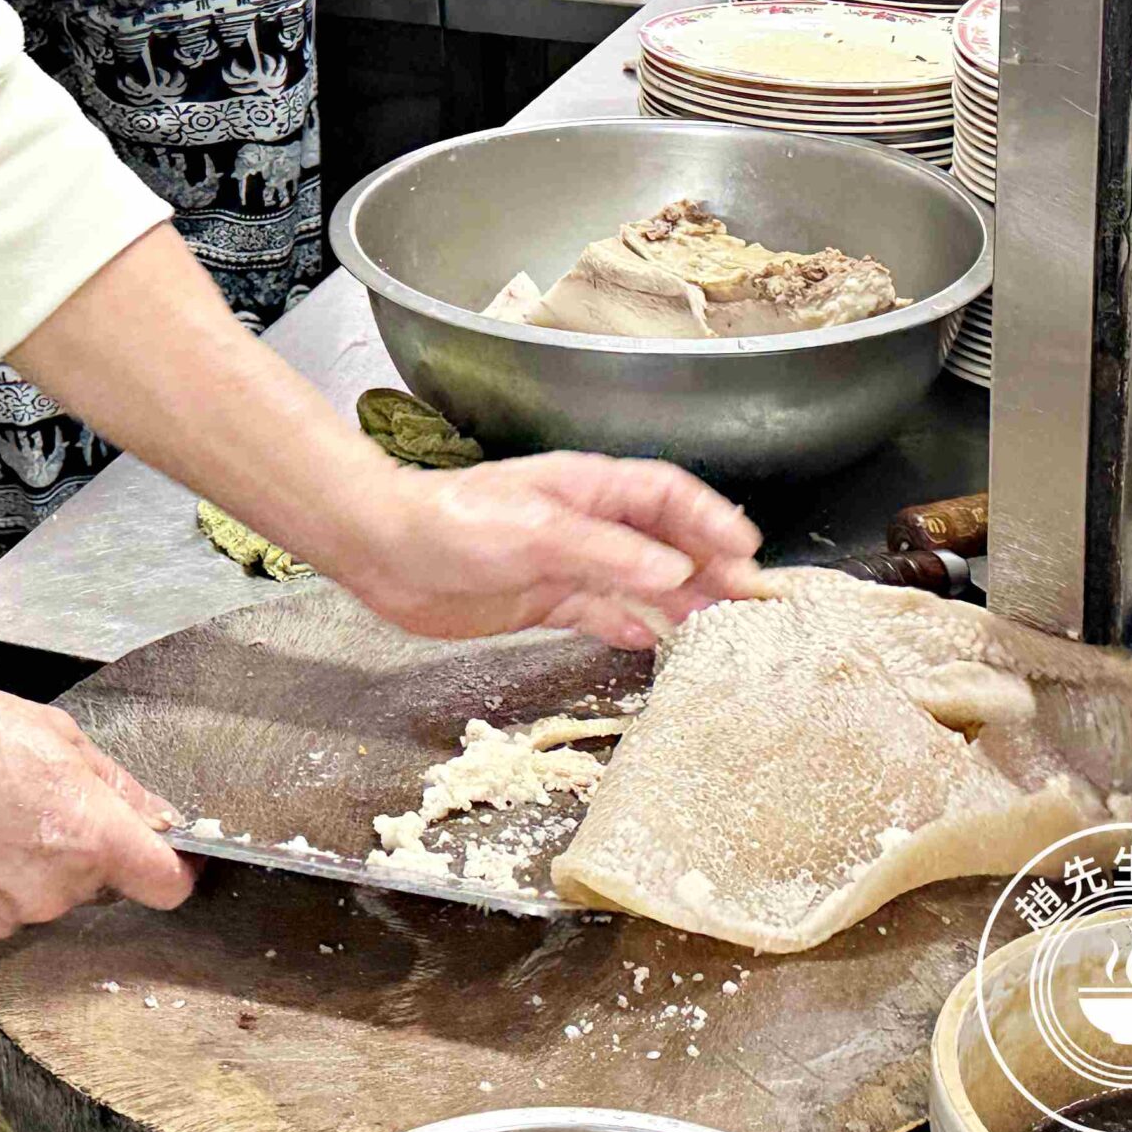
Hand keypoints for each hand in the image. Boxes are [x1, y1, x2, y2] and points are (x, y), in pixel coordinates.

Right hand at [0, 679, 194, 942]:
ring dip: (31, 867)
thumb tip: (158, 815)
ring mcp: (9, 913)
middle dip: (83, 850)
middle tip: (37, 802)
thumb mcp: (56, 733)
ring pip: (44, 897)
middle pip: (98, 885)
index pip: (168, 884)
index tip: (161, 851)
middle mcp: (59, 888)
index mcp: (94, 836)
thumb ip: (117, 784)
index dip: (171, 867)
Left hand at [335, 455, 763, 647]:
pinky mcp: (540, 599)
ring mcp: (563, 562)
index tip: (747, 551)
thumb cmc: (452, 522)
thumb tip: (677, 573)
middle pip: (661, 540)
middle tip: (748, 600)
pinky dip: (628, 626)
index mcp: (585, 488)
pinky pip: (598, 613)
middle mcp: (581, 522)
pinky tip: (653, 643)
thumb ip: (606, 552)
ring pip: (637, 580)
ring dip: (677, 600)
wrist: (382, 551)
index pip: (665, 496)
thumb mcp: (535, 531)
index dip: (710, 519)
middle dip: (707, 564)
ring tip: (717, 626)